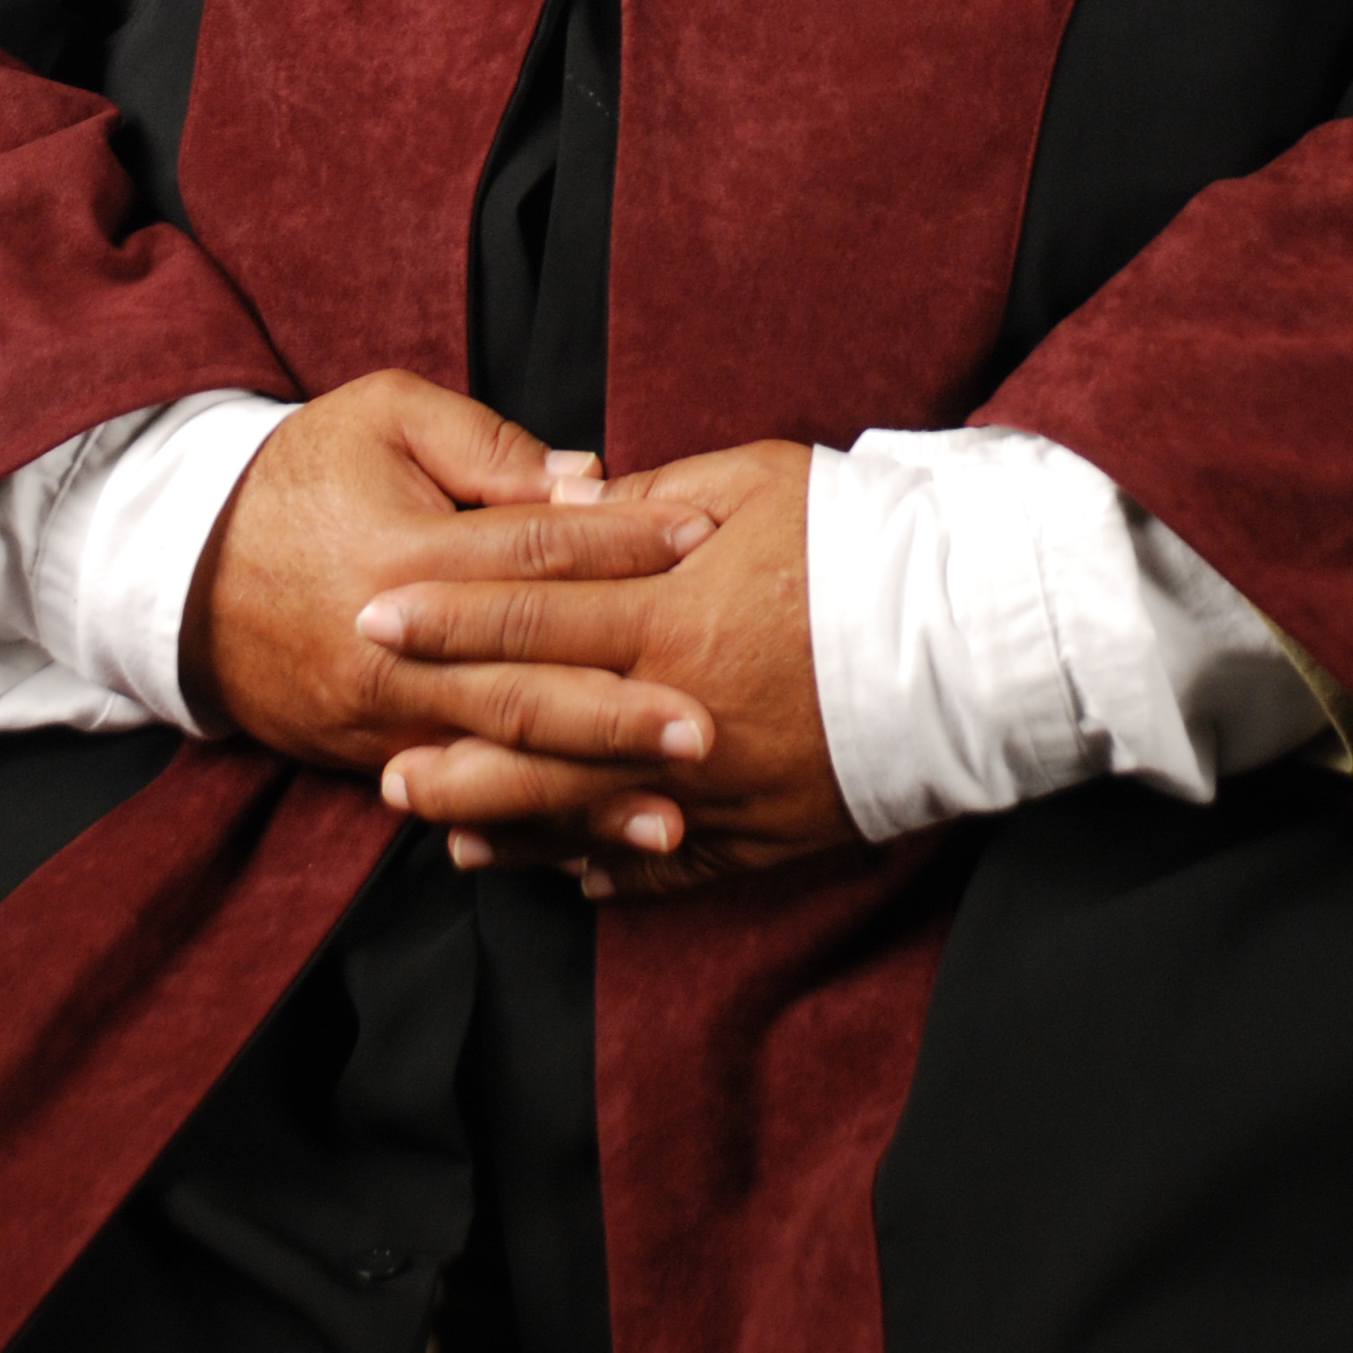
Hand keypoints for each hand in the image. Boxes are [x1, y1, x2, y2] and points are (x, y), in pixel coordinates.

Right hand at [178, 370, 718, 824]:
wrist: (181, 569)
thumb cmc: (300, 474)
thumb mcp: (384, 415)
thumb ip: (486, 443)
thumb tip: (586, 478)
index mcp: (404, 551)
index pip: (536, 550)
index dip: (625, 542)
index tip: (706, 537)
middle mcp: (393, 648)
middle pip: (524, 682)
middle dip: (620, 710)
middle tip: (708, 726)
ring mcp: (379, 717)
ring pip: (496, 762)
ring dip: (585, 795)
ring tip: (674, 819)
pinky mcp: (369, 756)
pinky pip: (458, 798)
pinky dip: (524, 826)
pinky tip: (587, 850)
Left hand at [360, 437, 856, 898]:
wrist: (977, 632)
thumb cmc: (864, 538)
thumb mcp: (755, 483)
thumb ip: (652, 503)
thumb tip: (573, 507)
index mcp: (671, 612)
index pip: (530, 615)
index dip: (446, 617)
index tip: (375, 616)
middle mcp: (678, 708)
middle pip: (537, 728)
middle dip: (449, 736)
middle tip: (378, 748)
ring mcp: (716, 785)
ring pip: (582, 811)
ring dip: (501, 815)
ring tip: (434, 817)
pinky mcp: (758, 833)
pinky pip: (661, 862)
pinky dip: (598, 868)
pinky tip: (551, 868)